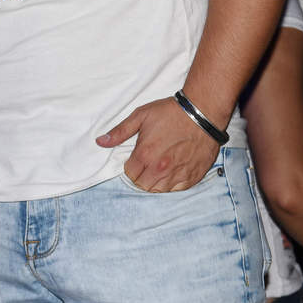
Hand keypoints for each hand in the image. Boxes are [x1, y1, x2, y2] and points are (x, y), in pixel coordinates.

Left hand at [95, 96, 219, 191]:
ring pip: (160, 190)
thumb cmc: (170, 113)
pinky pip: (177, 190)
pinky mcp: (193, 176)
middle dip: (141, 176)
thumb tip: (100, 142)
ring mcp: (178, 174)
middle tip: (146, 163)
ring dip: (156, 182)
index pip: (130, 174)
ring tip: (158, 167)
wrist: (202, 113)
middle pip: (143, 185)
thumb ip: (119, 132)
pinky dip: (172, 184)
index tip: (136, 159)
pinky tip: (172, 171)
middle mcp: (161, 169)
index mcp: (146, 155)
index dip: (130, 167)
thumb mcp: (140, 116)